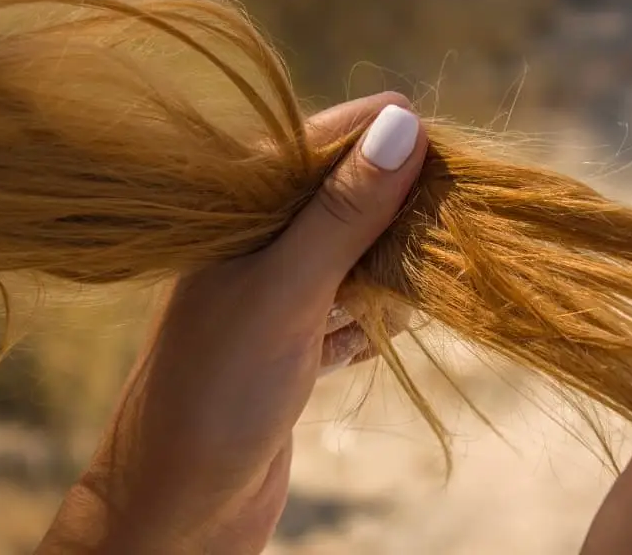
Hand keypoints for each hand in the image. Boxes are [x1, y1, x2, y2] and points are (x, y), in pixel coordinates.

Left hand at [36, 92, 427, 553]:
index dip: (384, 139)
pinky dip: (374, 319)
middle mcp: (254, 245)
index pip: (320, 144)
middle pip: (345, 200)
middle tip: (452, 219)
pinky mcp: (291, 345)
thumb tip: (403, 123)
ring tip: (430, 277)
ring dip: (393, 268)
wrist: (179, 508)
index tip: (449, 150)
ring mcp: (274, 296)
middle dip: (398, 209)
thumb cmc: (217, 391)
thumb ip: (342, 211)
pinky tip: (394, 330)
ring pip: (352, 258)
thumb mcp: (286, 290)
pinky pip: (349, 313)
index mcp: (236, 212)